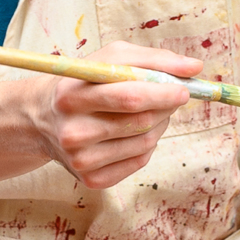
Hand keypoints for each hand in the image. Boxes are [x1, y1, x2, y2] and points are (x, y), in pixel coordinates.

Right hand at [26, 42, 201, 187]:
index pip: (129, 97)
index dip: (163, 93)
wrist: (44, 119)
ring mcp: (81, 160)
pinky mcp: (91, 180)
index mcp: (72, 95)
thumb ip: (153, 59)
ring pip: (145, 142)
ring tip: (150, 111)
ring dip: (160, 123)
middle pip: (140, 122)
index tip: (183, 89)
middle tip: (175, 96)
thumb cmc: (86, 82)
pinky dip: (148, 144)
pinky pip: (140, 161)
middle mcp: (72, 131)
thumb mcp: (110, 59)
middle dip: (166, 107)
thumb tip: (194, 68)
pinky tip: (135, 131)